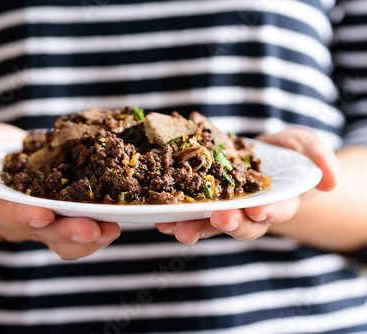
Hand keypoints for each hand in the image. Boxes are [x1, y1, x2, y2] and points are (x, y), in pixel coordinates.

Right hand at [0, 123, 120, 258]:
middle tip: (92, 228)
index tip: (42, 215)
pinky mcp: (67, 218)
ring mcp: (46, 224)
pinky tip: (118, 218)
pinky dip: (101, 227)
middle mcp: (22, 221)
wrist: (8, 163)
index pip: (8, 214)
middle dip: (68, 232)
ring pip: (67, 241)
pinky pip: (84, 231)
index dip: (24, 216)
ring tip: (113, 228)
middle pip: (45, 233)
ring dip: (91, 237)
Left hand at [156, 128, 339, 243]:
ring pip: (209, 223)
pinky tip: (160, 217)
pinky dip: (174, 215)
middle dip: (230, 223)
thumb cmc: (290, 154)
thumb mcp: (307, 147)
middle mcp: (248, 211)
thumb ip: (320, 159)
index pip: (274, 210)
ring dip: (194, 227)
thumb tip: (330, 180)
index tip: (259, 209)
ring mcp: (224, 208)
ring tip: (177, 227)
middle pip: (240, 224)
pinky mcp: (202, 200)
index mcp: (277, 201)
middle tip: (220, 218)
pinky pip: (188, 211)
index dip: (269, 212)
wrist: (262, 157)